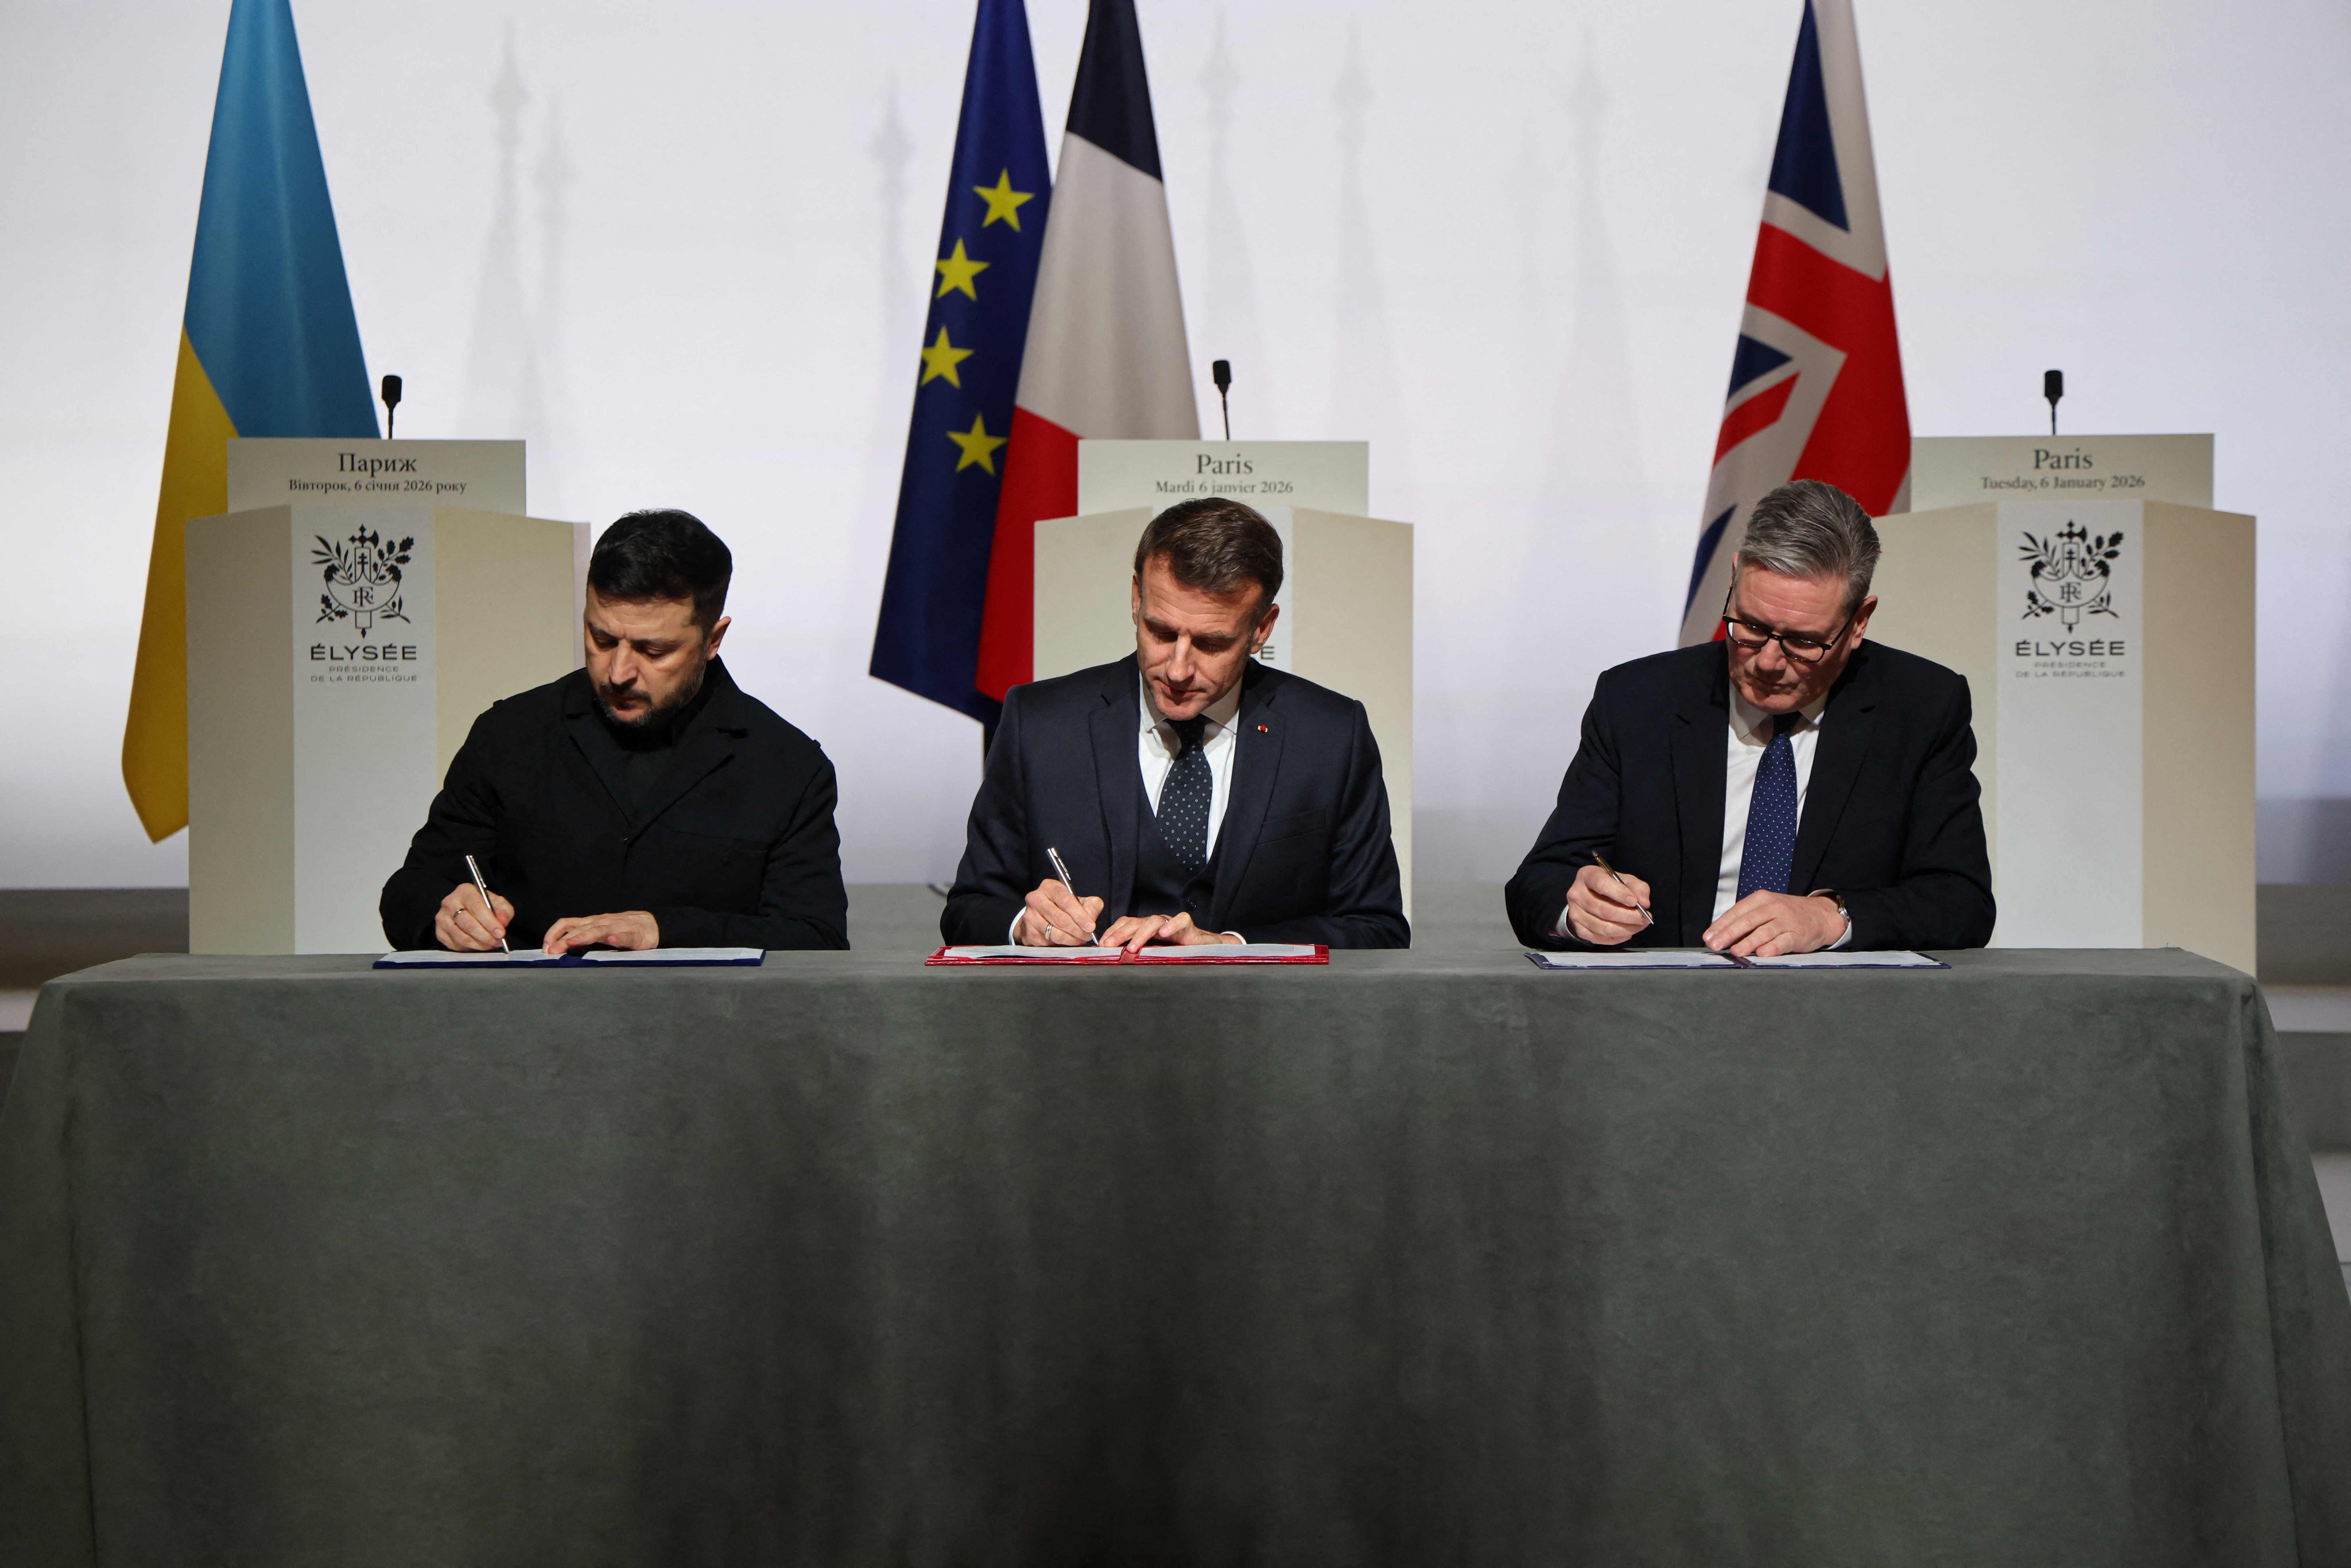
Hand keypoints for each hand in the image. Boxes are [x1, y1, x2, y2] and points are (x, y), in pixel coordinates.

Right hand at [436, 882, 514, 950]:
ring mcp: (441, 918)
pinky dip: (469, 948)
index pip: (477, 908)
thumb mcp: (497, 903)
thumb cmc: (484, 905)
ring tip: (490, 945)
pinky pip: (455, 944)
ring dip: (479, 944)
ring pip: (461, 937)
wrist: (466, 909)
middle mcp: (449, 902)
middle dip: (486, 936)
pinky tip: (478, 945)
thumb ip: (503, 910)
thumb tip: (503, 922)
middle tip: (498, 942)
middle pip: (468, 924)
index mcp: (465, 891)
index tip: (501, 933)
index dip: (490, 922)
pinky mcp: (439, 932)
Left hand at [541, 910, 659, 955]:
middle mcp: (601, 923)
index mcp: (590, 923)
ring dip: (583, 937)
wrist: (651, 924)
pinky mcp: (634, 935)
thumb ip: (582, 940)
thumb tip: (559, 950)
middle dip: (563, 941)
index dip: (553, 934)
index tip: (544, 948)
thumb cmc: (622, 929)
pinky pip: (625, 936)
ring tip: (571, 943)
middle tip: (551, 952)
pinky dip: (617, 939)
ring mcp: (617, 927)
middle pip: (579, 929)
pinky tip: (612, 942)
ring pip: (598, 931)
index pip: (567, 924)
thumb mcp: (598, 933)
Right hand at [1017, 880, 1104, 945]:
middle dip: (1077, 930)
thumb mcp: (1080, 900)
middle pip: (1060, 919)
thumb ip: (1091, 906)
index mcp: (1049, 887)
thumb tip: (1090, 919)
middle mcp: (1036, 899)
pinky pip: (1048, 943)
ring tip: (1079, 940)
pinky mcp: (1028, 932)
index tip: (1091, 927)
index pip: (1066, 901)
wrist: (1042, 915)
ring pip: (1054, 933)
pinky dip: (1061, 945)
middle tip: (1087, 936)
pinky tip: (1067, 942)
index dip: (1080, 915)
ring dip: (1071, 939)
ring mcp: (1029, 916)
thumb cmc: (1064, 906)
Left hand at [1096, 911, 1239, 952]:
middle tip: (1108, 945)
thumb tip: (1116, 966)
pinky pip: (1180, 920)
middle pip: (1135, 922)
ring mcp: (1171, 923)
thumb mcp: (1155, 955)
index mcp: (1146, 930)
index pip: (1126, 924)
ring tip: (1132, 947)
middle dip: (1120, 933)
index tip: (1102, 944)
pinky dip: (1172, 925)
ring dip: (1141, 933)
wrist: (1207, 948)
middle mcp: (1156, 924)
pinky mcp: (1188, 926)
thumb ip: (1139, 955)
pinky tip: (1164, 933)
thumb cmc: (1179, 953)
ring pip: (1153, 921)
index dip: (1113, 931)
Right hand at [1564, 863, 1651, 945]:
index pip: (1602, 884)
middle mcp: (1576, 894)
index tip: (1635, 902)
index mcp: (1587, 875)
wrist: (1592, 898)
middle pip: (1603, 910)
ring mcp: (1575, 913)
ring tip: (1639, 925)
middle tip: (1645, 918)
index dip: (1619, 894)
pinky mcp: (1578, 929)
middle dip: (1628, 916)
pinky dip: (1618, 937)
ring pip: (1603, 927)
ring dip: (1626, 929)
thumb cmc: (1611, 887)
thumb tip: (1644, 903)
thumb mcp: (1626, 880)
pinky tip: (1627, 932)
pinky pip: (1600, 938)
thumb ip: (1638, 887)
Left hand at [1703, 892, 1845, 956]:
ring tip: (1735, 951)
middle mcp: (1774, 907)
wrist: (1820, 915)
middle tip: (1716, 945)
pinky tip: (1762, 954)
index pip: (1737, 912)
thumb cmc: (1786, 915)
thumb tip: (1720, 936)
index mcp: (1761, 899)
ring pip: (1764, 931)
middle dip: (1729, 934)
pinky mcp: (1798, 934)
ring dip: (1748, 942)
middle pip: (1748, 921)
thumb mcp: (1766, 910)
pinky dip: (1772, 948)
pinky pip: (1783, 941)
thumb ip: (1746, 920)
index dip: (1721, 925)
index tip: (1708, 937)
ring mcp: (1787, 921)